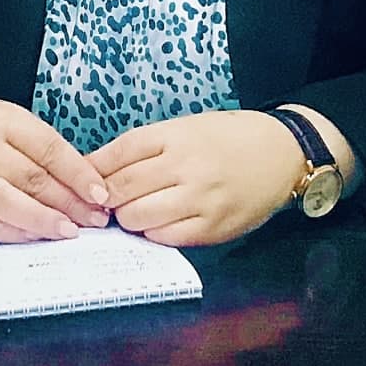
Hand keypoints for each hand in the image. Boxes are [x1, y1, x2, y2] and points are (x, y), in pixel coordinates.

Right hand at [0, 91, 109, 242]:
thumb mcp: (0, 118)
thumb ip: (34, 145)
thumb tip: (79, 179)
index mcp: (0, 118)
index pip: (48, 146)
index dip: (78, 173)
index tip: (101, 193)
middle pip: (31, 177)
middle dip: (68, 202)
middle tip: (94, 219)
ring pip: (5, 201)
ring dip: (41, 220)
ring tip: (68, 232)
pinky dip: (6, 233)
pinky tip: (28, 237)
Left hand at [86, 110, 303, 245]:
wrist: (282, 153)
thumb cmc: (229, 138)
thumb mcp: (186, 128)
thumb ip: (147, 147)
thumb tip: (100, 167)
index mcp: (176, 135)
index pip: (120, 152)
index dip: (95, 168)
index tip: (84, 179)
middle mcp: (186, 166)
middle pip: (123, 187)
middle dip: (105, 198)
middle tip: (102, 202)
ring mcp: (200, 198)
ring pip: (139, 217)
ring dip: (127, 218)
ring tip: (131, 213)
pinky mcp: (213, 227)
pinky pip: (166, 237)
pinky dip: (152, 233)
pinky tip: (156, 224)